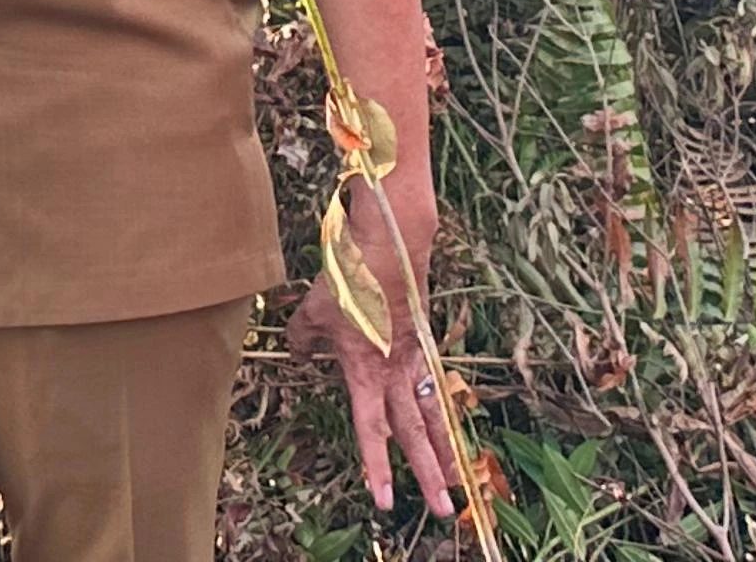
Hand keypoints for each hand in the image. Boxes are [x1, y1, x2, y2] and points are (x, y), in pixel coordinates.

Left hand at [285, 180, 454, 520]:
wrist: (391, 244)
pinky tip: (445, 425)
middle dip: (427, 472)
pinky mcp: (423, 342)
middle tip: (443, 510)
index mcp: (366, 372)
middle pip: (414, 431)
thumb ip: (302, 339)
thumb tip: (300, 354)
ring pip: (432, 412)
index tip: (384, 500)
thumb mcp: (311, 311)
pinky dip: (441, 409)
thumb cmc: (349, 279)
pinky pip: (433, 384)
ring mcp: (414, 358)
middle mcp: (395, 372)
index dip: (377, 466)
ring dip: (443, 448)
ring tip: (456, 481)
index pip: (372, 430)